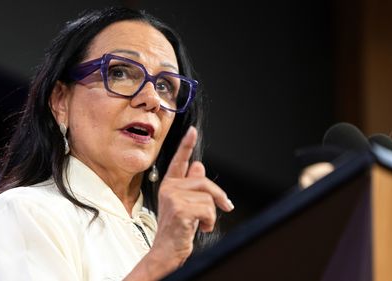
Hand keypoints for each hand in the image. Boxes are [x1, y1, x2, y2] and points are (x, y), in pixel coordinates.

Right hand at [149, 126, 234, 274]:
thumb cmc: (176, 230)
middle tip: (225, 207)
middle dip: (218, 196)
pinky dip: (209, 221)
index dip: (186, 145)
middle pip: (204, 182)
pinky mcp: (180, 208)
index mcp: (170, 185)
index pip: (179, 161)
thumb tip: (198, 166)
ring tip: (200, 223)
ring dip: (211, 214)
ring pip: (208, 197)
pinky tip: (200, 228)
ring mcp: (172, 197)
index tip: (192, 131)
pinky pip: (208, 208)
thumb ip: (190, 185)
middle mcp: (169, 188)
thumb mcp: (184, 204)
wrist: (166, 251)